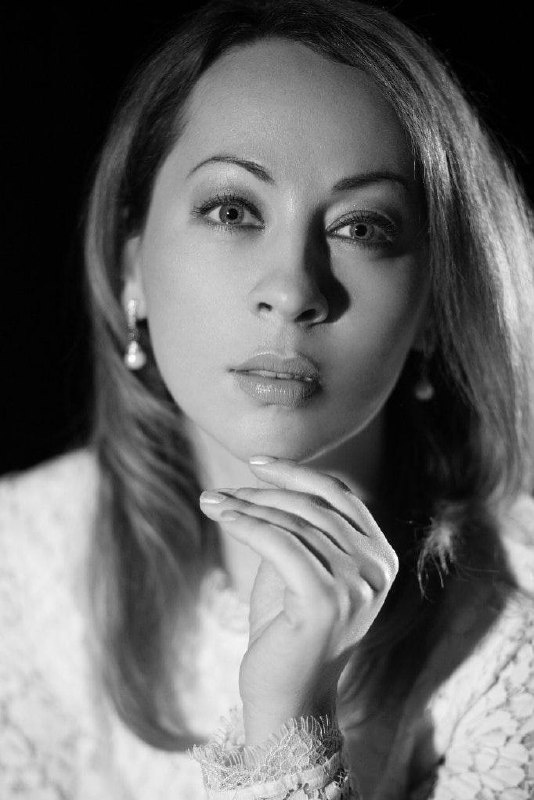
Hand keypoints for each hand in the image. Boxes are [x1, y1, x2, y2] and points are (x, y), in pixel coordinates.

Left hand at [199, 457, 397, 744]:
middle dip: (261, 493)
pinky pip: (279, 544)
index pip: (341, 496)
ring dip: (245, 507)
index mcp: (381, 557)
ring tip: (210, 502)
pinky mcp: (326, 601)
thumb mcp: (302, 567)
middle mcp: (377, 570)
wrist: (287, 698)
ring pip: (293, 523)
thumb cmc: (287, 630)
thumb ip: (302, 528)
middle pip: (314, 506)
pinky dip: (245, 525)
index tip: (256, 463)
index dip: (298, 473)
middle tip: (219, 492)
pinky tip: (220, 516)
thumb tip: (270, 481)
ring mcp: (357, 586)